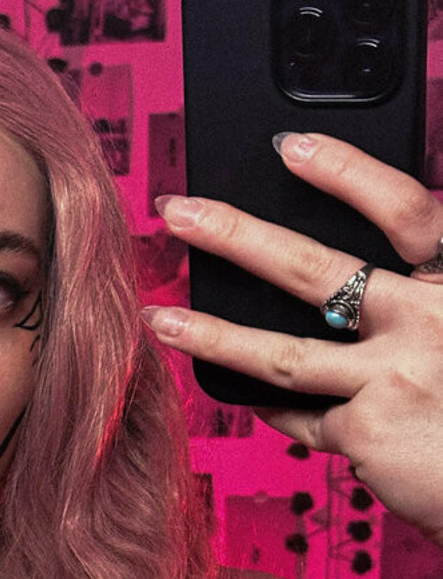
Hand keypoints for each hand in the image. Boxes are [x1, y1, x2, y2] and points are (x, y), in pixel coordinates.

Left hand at [143, 133, 442, 546]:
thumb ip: (421, 289)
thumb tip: (349, 280)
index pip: (404, 209)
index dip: (346, 171)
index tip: (289, 146)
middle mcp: (430, 321)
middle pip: (316, 268)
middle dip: (235, 236)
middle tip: (178, 214)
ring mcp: (394, 378)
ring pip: (282, 353)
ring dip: (212, 335)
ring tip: (161, 320)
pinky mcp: (369, 431)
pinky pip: (300, 415)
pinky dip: (272, 406)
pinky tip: (248, 398)